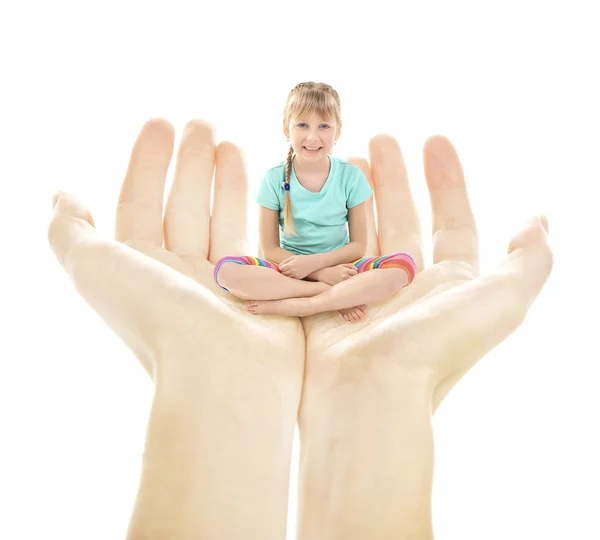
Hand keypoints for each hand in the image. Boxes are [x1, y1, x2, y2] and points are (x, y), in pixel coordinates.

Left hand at [48, 119, 302, 539]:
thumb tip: (61, 197)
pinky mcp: (260, 290)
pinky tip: (261, 186)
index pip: (138, 203)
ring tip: (228, 141)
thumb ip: (70, 231)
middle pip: (181, 206)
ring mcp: (222, 283)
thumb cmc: (157, 319)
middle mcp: (177, 276)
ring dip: (221, 178)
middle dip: (188, 163)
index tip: (161, 122)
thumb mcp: (93, 269)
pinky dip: (255, 212)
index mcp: (138, 269)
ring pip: (218, 218)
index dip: (146, 161)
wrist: (224, 377)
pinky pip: (253, 240)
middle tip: (201, 122)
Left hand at [279, 254, 319, 279]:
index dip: (281, 267)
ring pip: (287, 277)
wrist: (312, 263)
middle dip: (283, 271)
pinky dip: (291, 276)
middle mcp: (293, 271)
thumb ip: (285, 261)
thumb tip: (280, 266)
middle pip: (283, 273)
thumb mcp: (293, 257)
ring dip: (287, 274)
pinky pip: (292, 278)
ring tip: (290, 270)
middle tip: (286, 268)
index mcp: (291, 265)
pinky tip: (294, 273)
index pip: (281, 268)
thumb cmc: (302, 259)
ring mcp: (296, 275)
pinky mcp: (299, 278)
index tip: (283, 266)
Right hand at [295, 135, 552, 537]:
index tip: (433, 139)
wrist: (367, 396)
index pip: (452, 220)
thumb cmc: (434, 349)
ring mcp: (364, 293)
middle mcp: (407, 286)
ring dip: (354, 196)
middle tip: (377, 139)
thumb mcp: (500, 303)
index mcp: (449, 283)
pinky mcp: (326, 300)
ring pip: (361, 231)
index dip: (447, 180)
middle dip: (392, 178)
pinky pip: (325, 253)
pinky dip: (319, 225)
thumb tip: (539, 220)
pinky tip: (310, 199)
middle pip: (402, 219)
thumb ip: (529, 261)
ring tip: (341, 161)